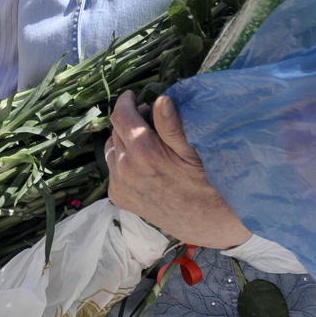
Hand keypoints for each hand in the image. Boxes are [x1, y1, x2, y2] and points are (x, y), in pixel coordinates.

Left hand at [105, 91, 250, 249]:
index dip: (126, 101)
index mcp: (144, 152)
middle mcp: (125, 168)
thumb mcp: (193, 151)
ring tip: (143, 139)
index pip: (121, 116)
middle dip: (129, 120)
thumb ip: (172, 126)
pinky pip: (112, 168)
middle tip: (148, 117)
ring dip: (124, 140)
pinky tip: (140, 162)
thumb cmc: (204, 182)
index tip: (133, 95)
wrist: (203, 221)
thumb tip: (161, 100)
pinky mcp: (118, 196)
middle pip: (116, 131)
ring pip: (112, 149)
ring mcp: (119, 184)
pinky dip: (121, 160)